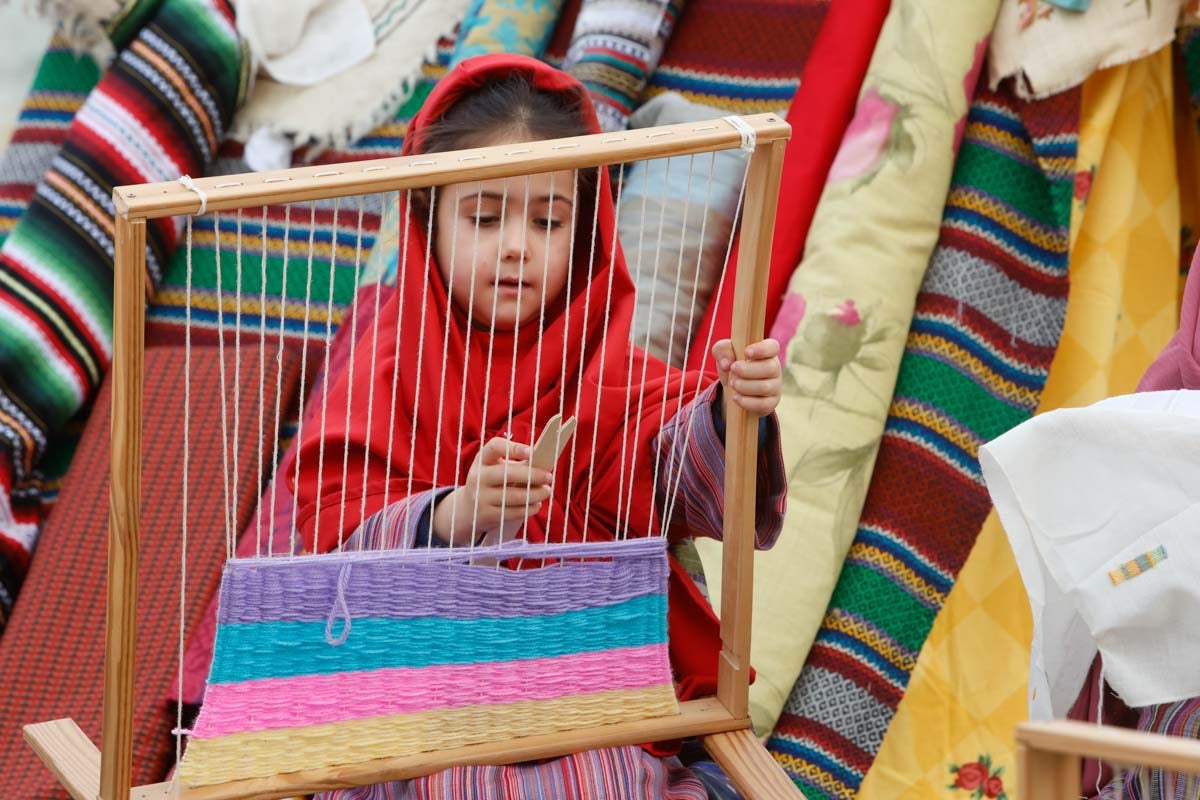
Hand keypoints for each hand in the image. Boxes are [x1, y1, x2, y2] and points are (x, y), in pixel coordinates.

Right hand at [432, 436, 553, 545]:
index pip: (495, 447)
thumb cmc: (491, 483)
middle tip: (549, 477)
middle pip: (507, 473)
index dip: (514, 448)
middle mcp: (478, 477)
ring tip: (547, 491)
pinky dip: (529, 508)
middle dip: (532, 475)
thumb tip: (544, 464)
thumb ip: (518, 464)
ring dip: (535, 494)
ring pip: (514, 495)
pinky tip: (537, 505)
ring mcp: (480, 497)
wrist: (468, 510)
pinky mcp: (486, 515)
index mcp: (482, 459)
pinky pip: (513, 512)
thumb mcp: (497, 468)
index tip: (532, 452)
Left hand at [712, 338, 781, 417]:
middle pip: (770, 368)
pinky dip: (747, 402)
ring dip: (745, 386)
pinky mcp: (771, 402)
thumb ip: (722, 350)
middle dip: (747, 370)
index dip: (762, 349)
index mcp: (766, 352)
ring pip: (765, 387)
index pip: (772, 347)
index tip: (746, 352)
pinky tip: (736, 398)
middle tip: (733, 369)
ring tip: (732, 384)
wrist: (733, 388)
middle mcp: (775, 368)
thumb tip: (726, 363)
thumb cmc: (732, 364)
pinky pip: (763, 404)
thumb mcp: (723, 353)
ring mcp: (775, 386)